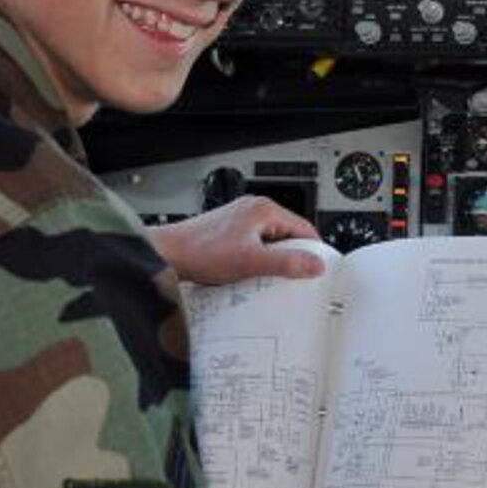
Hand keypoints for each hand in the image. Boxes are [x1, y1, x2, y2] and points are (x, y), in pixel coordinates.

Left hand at [146, 196, 323, 284]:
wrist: (168, 255)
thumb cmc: (200, 251)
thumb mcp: (251, 261)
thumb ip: (286, 263)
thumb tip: (314, 265)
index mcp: (264, 209)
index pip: (305, 228)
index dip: (314, 250)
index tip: (319, 268)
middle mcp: (252, 210)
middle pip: (288, 235)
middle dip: (291, 257)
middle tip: (291, 277)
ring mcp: (239, 221)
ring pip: (270, 242)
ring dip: (271, 260)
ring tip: (264, 276)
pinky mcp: (229, 233)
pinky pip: (254, 247)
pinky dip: (256, 261)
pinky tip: (248, 274)